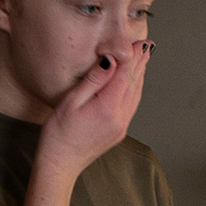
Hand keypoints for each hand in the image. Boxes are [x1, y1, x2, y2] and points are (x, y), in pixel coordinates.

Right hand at [37, 36, 147, 181]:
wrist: (60, 164)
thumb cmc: (58, 134)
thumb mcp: (71, 101)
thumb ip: (93, 80)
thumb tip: (110, 61)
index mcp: (108, 107)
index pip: (125, 75)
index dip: (132, 56)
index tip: (138, 41)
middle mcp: (119, 117)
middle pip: (134, 84)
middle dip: (140, 62)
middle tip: (147, 45)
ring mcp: (121, 126)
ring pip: (136, 95)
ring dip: (140, 75)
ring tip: (144, 59)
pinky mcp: (119, 131)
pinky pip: (132, 105)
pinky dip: (135, 89)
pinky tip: (134, 83)